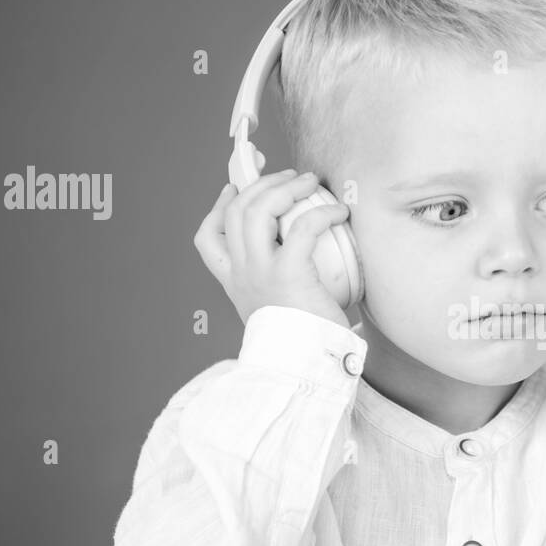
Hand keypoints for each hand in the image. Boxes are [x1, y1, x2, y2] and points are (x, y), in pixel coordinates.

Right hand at [193, 169, 351, 327]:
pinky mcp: (289, 273)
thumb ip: (281, 286)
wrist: (307, 368)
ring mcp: (261, 272)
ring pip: (258, 209)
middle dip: (260, 183)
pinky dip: (322, 212)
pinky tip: (338, 212)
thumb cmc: (304, 340)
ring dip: (285, 187)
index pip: (207, 239)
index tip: (233, 189)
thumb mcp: (279, 309)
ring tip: (309, 182)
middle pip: (236, 211)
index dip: (217, 207)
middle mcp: (241, 275)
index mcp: (235, 283)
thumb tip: (307, 257)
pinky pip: (303, 226)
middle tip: (289, 176)